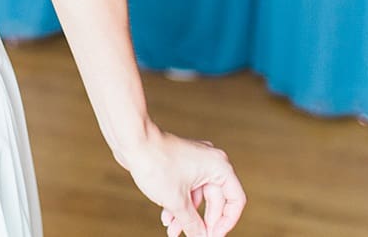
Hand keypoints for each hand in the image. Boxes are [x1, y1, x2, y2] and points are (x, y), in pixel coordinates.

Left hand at [123, 128, 245, 236]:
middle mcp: (211, 162)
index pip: (235, 200)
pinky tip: (166, 218)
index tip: (213, 236)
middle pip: (216, 201)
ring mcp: (196, 162)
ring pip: (198, 197)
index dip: (226, 222)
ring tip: (172, 231)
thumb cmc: (156, 164)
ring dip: (186, 216)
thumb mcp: (176, 201)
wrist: (132, 141)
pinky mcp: (181, 164)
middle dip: (202, 222)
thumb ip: (193, 224)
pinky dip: (179, 204)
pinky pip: (186, 189)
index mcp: (219, 167)